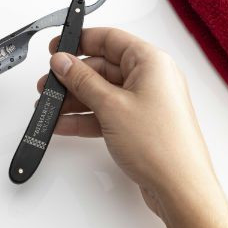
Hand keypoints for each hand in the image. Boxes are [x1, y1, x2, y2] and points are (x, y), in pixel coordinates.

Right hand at [38, 27, 214, 216]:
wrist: (179, 188)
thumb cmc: (161, 146)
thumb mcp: (111, 105)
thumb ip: (82, 80)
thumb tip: (63, 61)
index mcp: (151, 63)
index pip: (110, 39)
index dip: (80, 41)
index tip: (57, 48)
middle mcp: (150, 79)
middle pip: (101, 68)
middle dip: (71, 77)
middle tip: (49, 84)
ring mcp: (143, 103)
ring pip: (100, 92)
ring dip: (74, 100)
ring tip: (49, 107)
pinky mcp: (137, 124)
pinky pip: (104, 113)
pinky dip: (84, 118)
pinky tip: (63, 124)